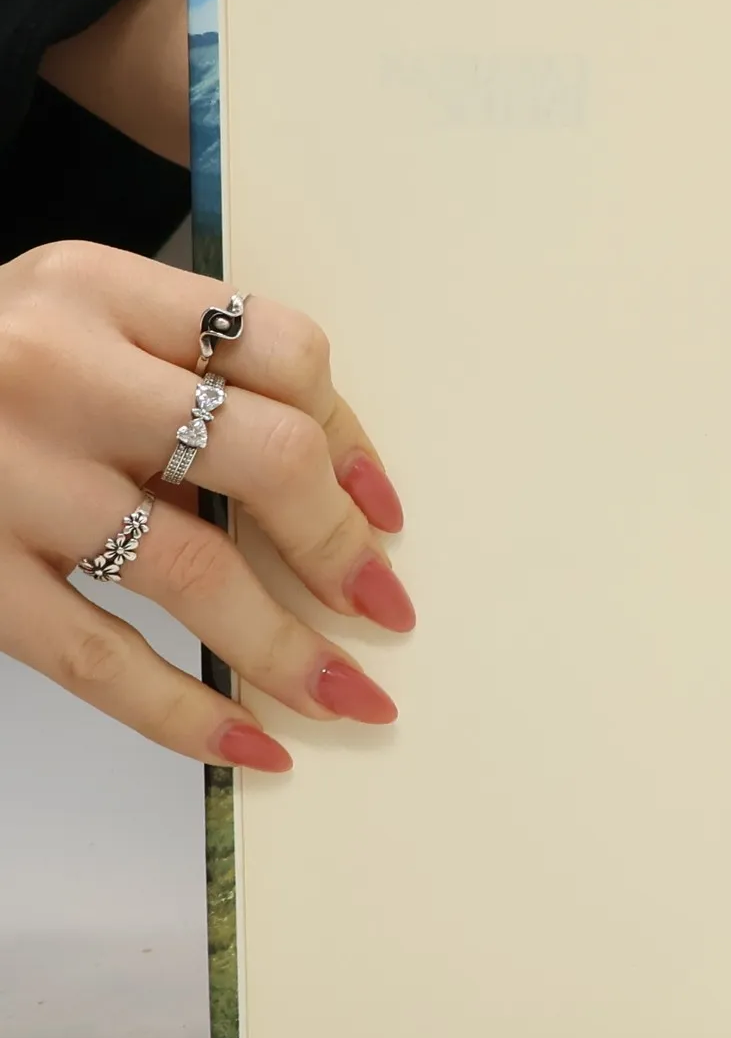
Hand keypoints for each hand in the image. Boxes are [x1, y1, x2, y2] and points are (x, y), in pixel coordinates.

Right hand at [0, 242, 411, 769]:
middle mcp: (55, 369)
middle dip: (339, 544)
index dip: (351, 438)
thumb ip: (187, 369)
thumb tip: (346, 489)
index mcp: (98, 289)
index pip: (281, 352)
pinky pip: (97, 660)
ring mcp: (4, 474)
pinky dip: (184, 714)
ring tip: (350, 696)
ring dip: (288, 648)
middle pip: (262, 454)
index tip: (384, 509)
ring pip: (192, 569)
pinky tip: (250, 748)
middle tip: (386, 607)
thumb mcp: (76, 319)